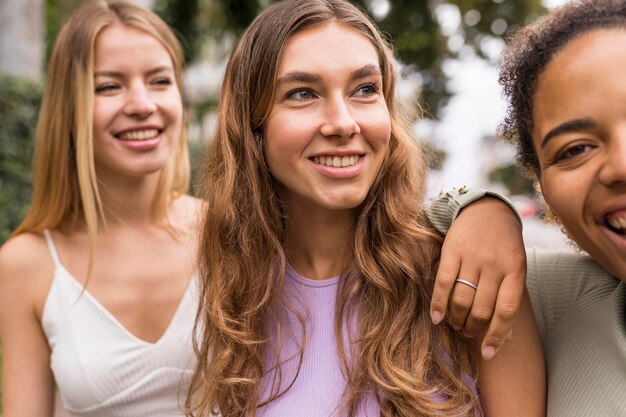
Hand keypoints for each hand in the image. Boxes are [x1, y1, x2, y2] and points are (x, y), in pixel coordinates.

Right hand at [429, 196, 525, 359]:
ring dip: (456, 318)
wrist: (487, 210)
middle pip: (481, 308)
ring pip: (462, 299)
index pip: (506, 311)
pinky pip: (443, 282)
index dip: (497, 336)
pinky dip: (439, 304)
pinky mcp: (452, 250)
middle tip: (467, 332)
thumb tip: (505, 339)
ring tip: (455, 324)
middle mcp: (495, 264)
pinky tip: (436, 318)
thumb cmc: (504, 246)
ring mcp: (473, 257)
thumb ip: (509, 300)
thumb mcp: (515, 269)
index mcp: (516, 271)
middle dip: (472, 327)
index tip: (488, 354)